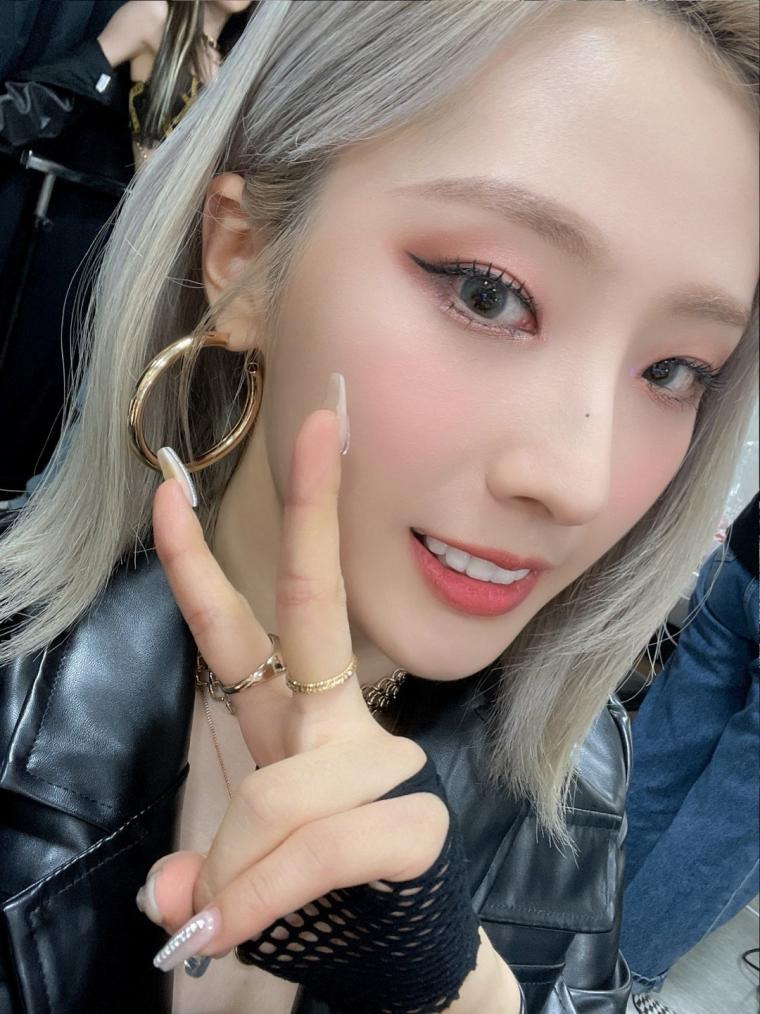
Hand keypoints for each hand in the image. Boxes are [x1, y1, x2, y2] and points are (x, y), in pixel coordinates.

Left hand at [143, 401, 451, 974]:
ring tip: (217, 926)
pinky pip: (315, 845)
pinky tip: (237, 930)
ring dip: (233, 868)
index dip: (199, 563)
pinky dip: (262, 895)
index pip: (244, 630)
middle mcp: (337, 724)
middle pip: (318, 607)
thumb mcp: (242, 873)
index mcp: (292, 721)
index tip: (172, 487)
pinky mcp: (415, 817)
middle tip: (320, 420)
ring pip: (278, 788)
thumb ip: (205, 867)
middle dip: (315, 512)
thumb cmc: (328, 899)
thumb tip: (167, 900)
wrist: (410, 960)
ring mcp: (380, 762)